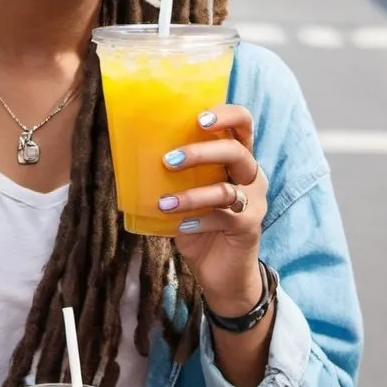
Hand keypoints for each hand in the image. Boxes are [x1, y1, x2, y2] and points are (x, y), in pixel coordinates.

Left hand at [159, 104, 268, 313]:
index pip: (243, 123)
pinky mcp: (249, 227)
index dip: (226, 115)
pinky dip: (197, 220)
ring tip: (164, 202)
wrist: (222, 271)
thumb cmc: (199, 221)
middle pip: (236, 150)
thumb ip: (176, 171)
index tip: (199, 118)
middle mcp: (251, 175)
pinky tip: (180, 225)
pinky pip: (223, 218)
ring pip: (226, 189)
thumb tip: (132, 150)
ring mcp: (253, 201)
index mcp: (238, 156)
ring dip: (191, 194)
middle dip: (200, 152)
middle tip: (169, 159)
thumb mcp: (187, 190)